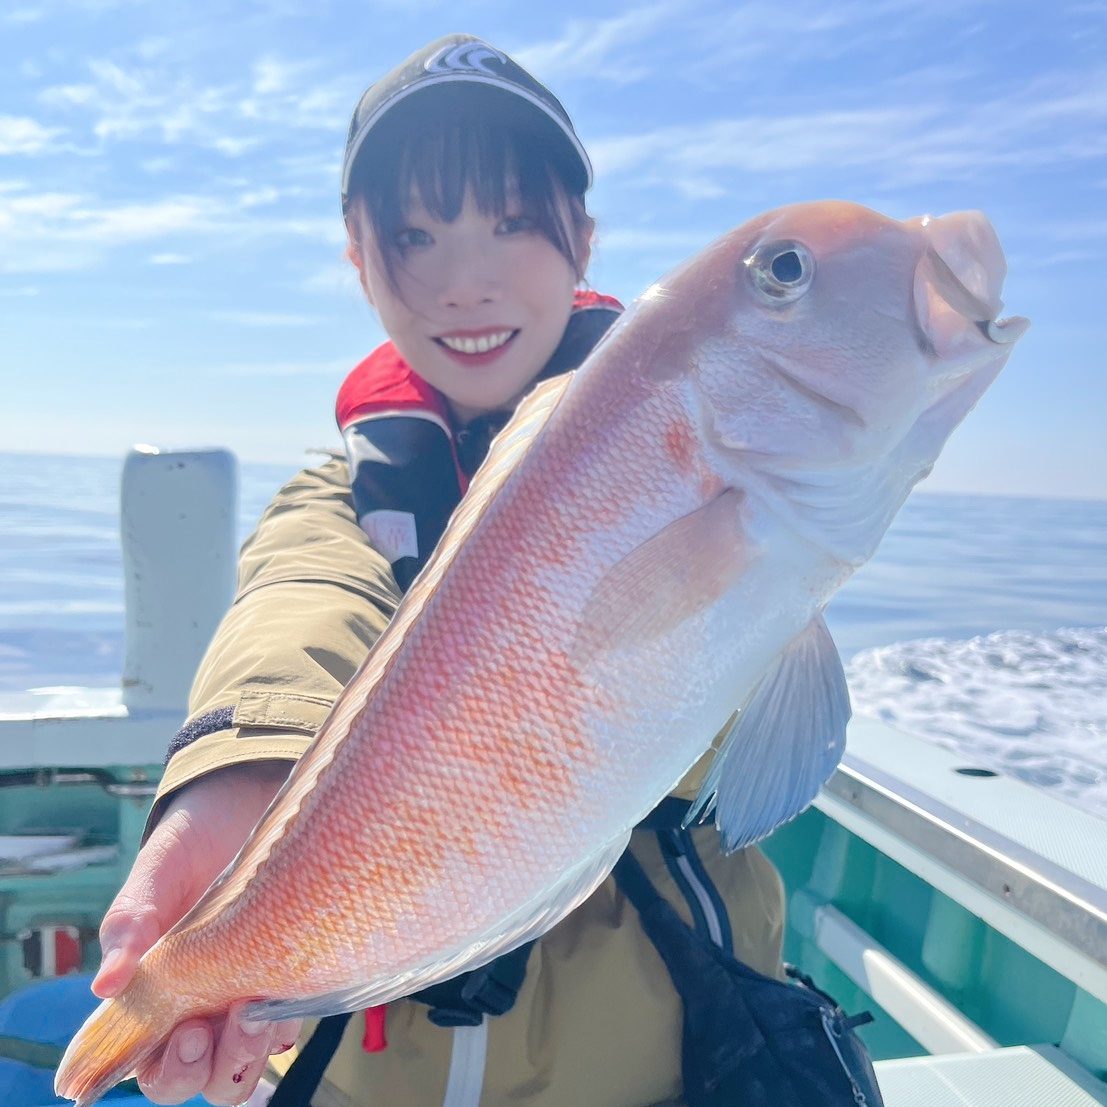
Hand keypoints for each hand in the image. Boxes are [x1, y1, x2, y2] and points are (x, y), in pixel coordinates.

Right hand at [92, 760, 302, 1105]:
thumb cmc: (186, 850)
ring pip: (247, 1063)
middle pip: (201, 1077)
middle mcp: (201, 1009)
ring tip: (253, 1012)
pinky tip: (289, 992)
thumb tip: (105, 985)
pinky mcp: (289, 977)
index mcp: (155, 999)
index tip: (181, 1034)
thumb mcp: (152, 879)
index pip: (150, 1067)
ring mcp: (246, 997)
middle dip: (206, 1068)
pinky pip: (290, 1024)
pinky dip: (288, 1021)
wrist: (240, 812)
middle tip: (209, 1027)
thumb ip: (129, 925)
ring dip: (248, 1054)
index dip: (163, 1069)